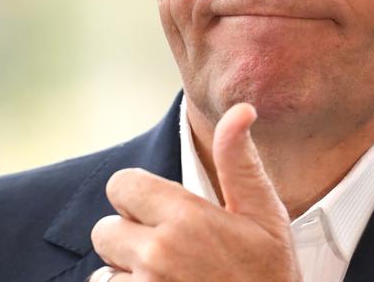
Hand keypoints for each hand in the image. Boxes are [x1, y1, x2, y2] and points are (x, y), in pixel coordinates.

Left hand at [89, 103, 300, 280]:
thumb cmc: (269, 277)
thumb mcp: (264, 215)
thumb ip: (239, 161)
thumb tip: (240, 110)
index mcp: (185, 216)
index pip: (121, 184)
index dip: (138, 197)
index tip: (162, 213)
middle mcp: (157, 253)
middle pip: (106, 228)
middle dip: (130, 236)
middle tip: (168, 251)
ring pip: (104, 270)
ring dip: (127, 273)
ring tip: (167, 280)